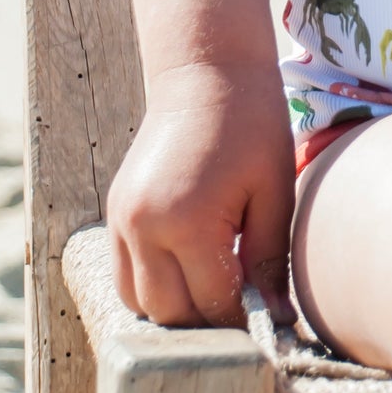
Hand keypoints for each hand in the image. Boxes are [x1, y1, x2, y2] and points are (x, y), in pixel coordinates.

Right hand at [106, 61, 296, 327]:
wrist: (205, 72)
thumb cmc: (252, 125)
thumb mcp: (273, 192)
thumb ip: (269, 261)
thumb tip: (276, 319)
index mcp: (187, 221)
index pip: (214, 302)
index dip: (247, 318)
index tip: (273, 319)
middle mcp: (143, 227)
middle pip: (172, 313)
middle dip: (212, 321)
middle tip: (248, 307)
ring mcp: (121, 221)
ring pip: (140, 303)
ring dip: (178, 309)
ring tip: (218, 289)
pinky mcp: (115, 213)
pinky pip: (125, 277)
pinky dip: (154, 287)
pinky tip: (190, 272)